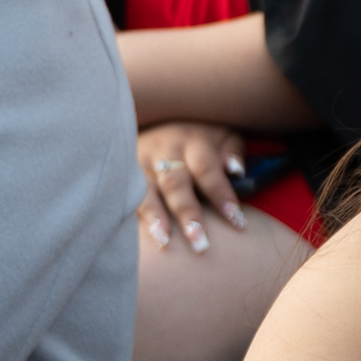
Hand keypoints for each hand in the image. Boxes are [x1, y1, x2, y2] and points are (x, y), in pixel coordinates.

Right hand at [136, 120, 252, 252]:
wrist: (157, 116)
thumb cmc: (200, 137)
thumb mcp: (222, 135)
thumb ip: (232, 151)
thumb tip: (236, 171)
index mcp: (194, 141)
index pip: (207, 170)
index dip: (221, 195)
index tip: (237, 222)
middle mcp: (165, 150)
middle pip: (176, 184)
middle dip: (188, 214)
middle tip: (200, 244)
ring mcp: (140, 162)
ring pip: (146, 190)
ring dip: (155, 217)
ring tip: (164, 242)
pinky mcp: (123, 174)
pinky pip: (125, 195)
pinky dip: (131, 214)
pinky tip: (136, 233)